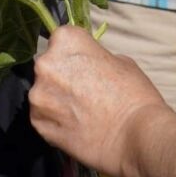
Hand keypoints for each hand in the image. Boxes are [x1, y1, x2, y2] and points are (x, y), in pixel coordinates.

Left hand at [30, 26, 175, 176]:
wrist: (137, 137)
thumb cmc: (134, 94)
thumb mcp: (119, 61)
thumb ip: (94, 58)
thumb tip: (87, 66)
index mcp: (66, 39)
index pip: (62, 41)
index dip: (74, 55)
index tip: (84, 67)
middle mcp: (45, 63)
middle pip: (48, 67)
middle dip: (61, 77)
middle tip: (82, 93)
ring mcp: (38, 95)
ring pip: (43, 93)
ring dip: (56, 101)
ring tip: (79, 114)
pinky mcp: (38, 124)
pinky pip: (42, 118)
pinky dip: (54, 122)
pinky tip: (74, 128)